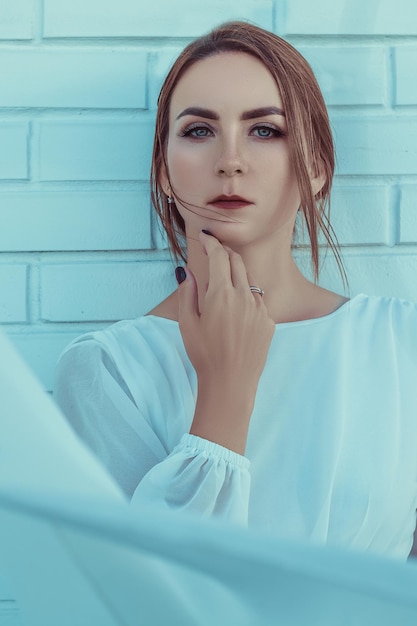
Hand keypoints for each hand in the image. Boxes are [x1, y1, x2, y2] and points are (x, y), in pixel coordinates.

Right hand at [177, 232, 274, 396]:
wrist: (231, 382)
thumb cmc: (204, 355)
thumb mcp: (187, 323)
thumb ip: (188, 293)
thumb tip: (187, 272)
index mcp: (221, 294)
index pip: (219, 256)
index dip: (212, 243)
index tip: (206, 237)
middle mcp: (244, 296)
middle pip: (237, 262)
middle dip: (225, 252)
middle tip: (215, 251)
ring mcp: (260, 308)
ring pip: (250, 279)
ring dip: (237, 272)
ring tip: (225, 278)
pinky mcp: (269, 321)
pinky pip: (259, 300)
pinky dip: (247, 295)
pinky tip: (237, 307)